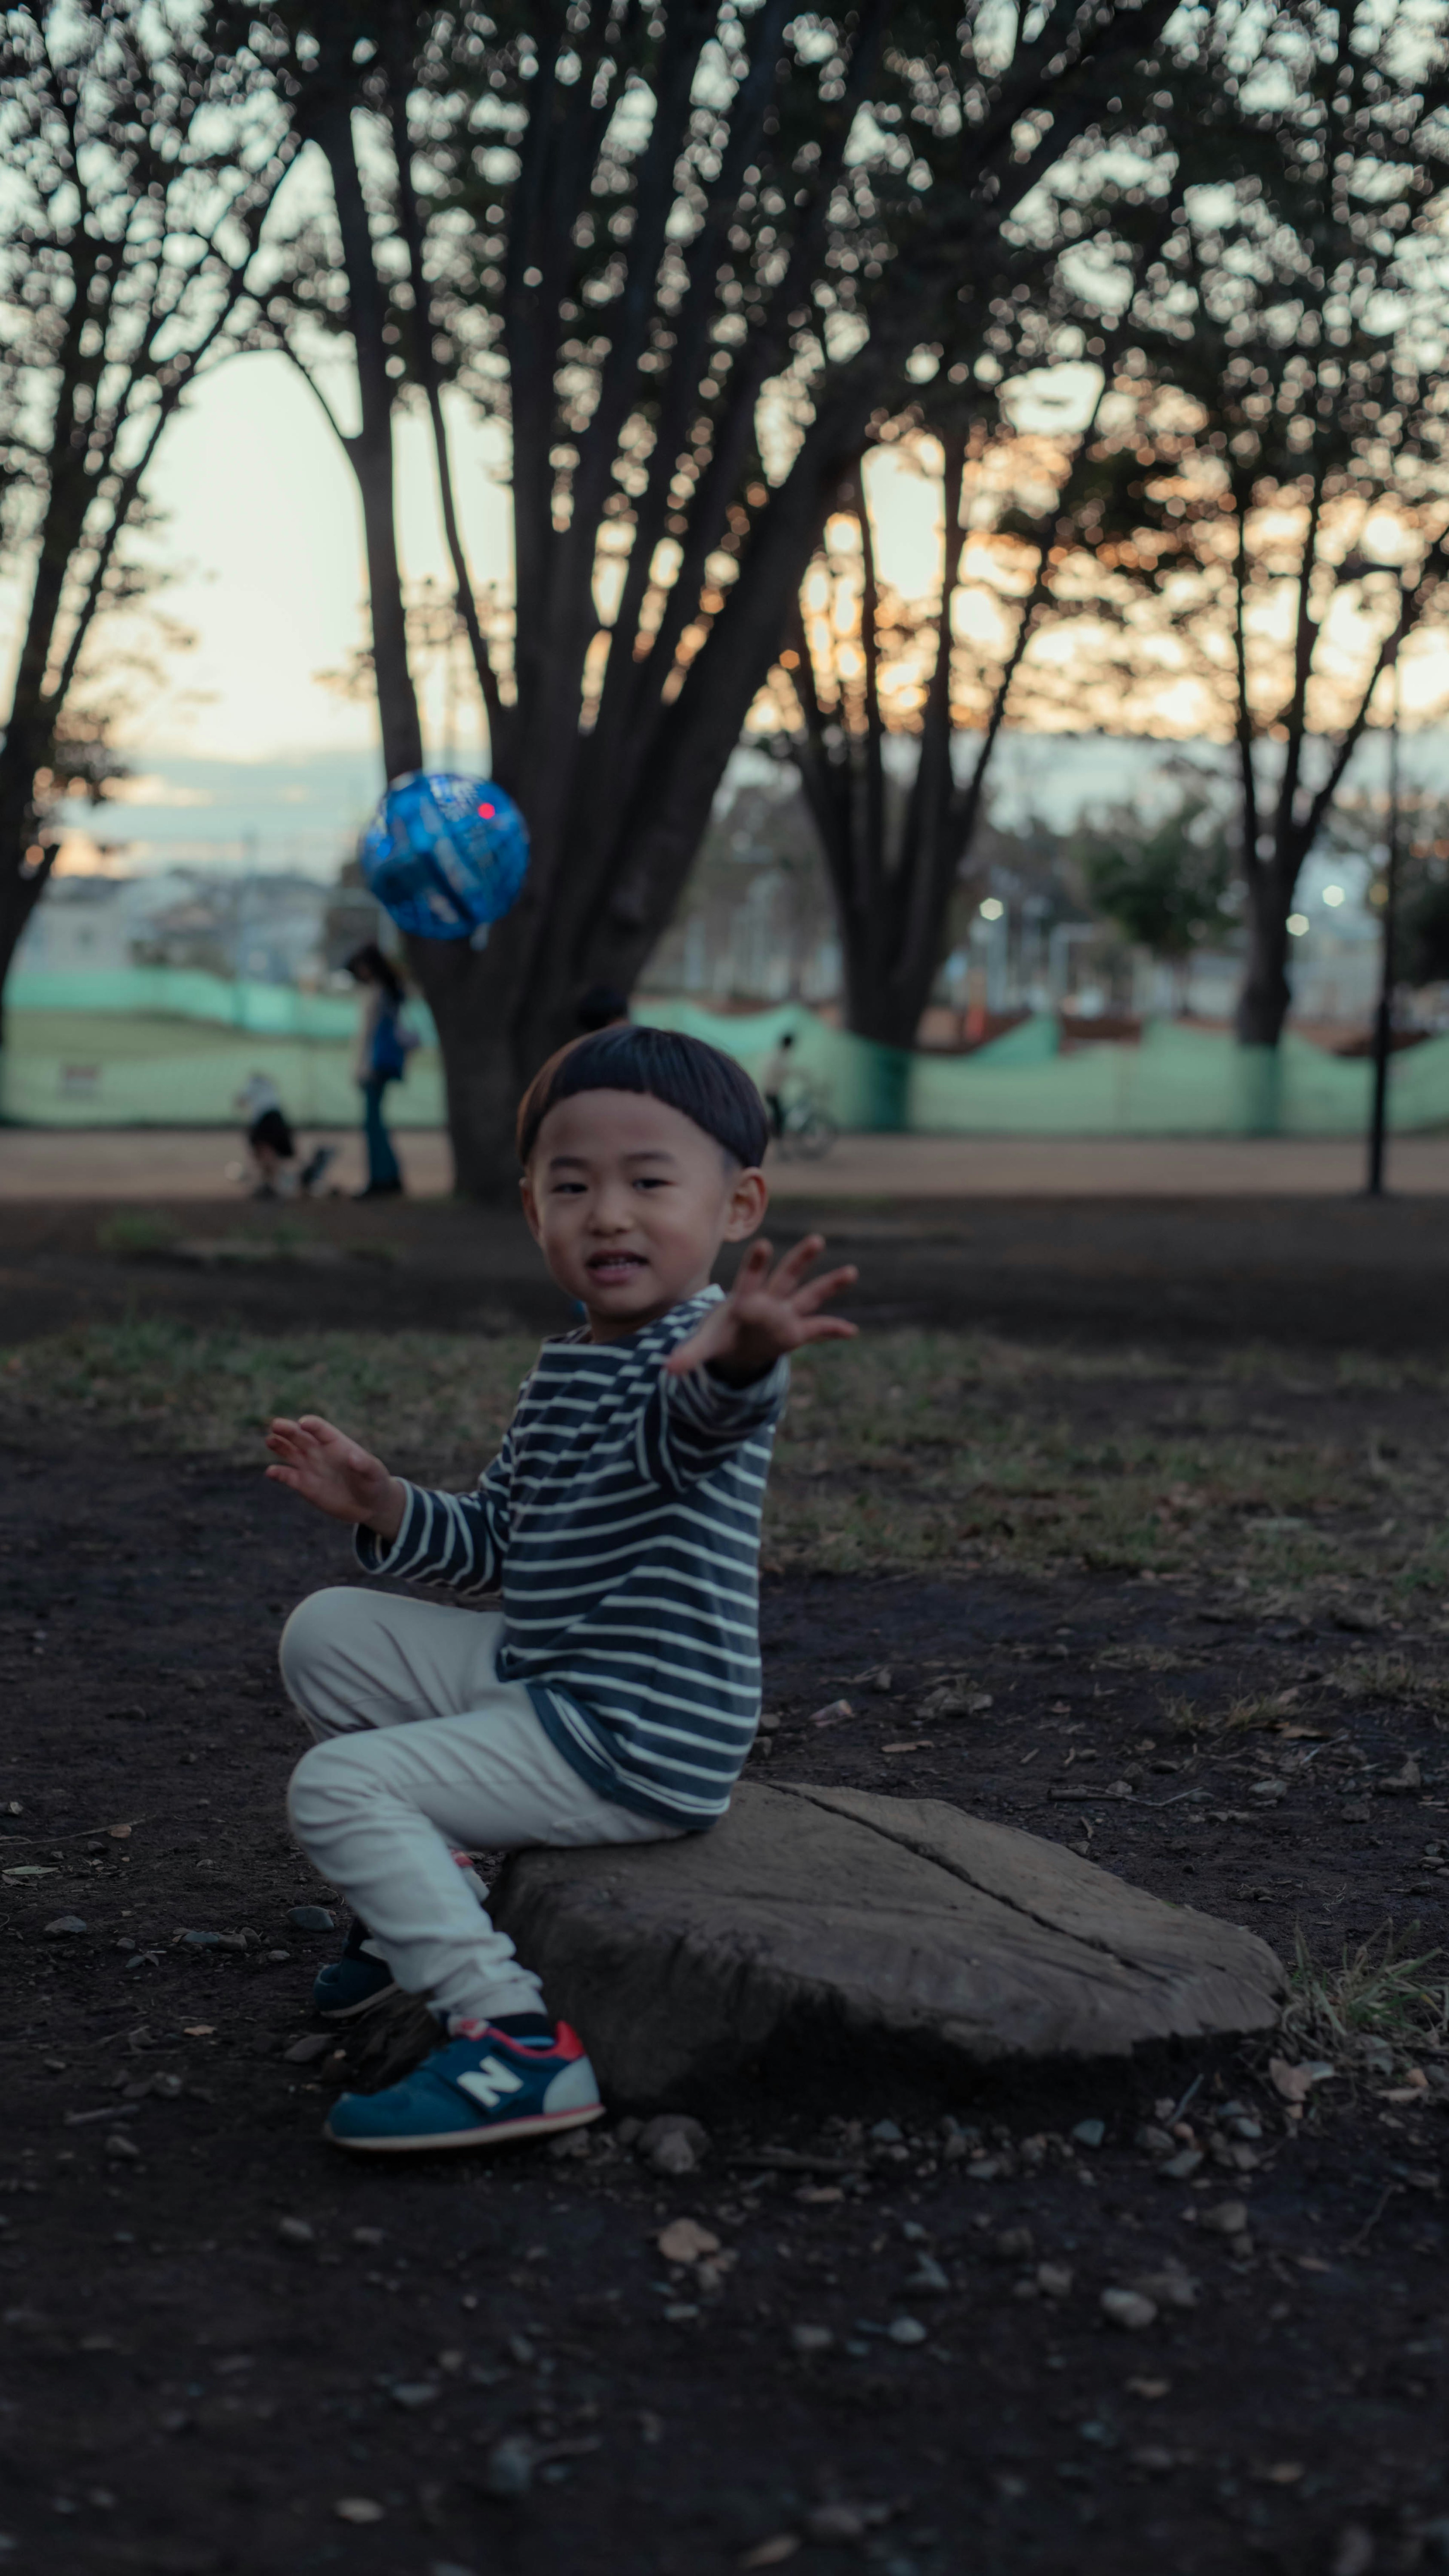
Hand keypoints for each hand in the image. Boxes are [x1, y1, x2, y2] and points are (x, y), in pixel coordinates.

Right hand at [264, 1414, 406, 1539]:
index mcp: (337, 1444)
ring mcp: (310, 1467)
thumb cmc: (374, 1483)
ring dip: (279, 1445)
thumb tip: (354, 1457)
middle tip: (276, 1425)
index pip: (322, 1430)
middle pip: (301, 1437)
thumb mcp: (374, 1474)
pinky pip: (287, 1476)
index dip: (313, 1425)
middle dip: (288, 1430)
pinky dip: (278, 1473)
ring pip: (290, 1452)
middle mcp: (320, 1452)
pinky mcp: (304, 1484)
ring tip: (270, 1440)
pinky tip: (271, 1472)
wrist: (368, 1505)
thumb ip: (365, 1465)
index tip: (303, 1423)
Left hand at [664, 1236, 857, 1383]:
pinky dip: (833, 1330)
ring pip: (810, 1295)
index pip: (751, 1278)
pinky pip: (818, 1329)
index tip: (764, 1243)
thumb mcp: (705, 1345)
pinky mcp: (796, 1331)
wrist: (736, 1342)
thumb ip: (690, 1355)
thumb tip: (668, 1370)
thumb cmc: (721, 1335)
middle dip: (800, 1260)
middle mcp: (769, 1301)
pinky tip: (851, 1331)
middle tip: (816, 1239)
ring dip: (829, 1285)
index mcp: (746, 1299)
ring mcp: (786, 1314)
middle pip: (786, 1276)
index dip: (756, 1263)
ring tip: (851, 1271)